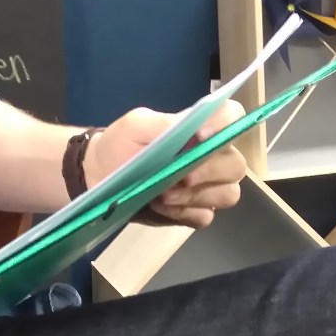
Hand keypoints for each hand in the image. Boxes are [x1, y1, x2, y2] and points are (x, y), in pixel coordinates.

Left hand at [85, 101, 248, 228]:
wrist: (100, 176)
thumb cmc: (120, 145)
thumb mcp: (135, 125)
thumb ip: (166, 123)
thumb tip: (197, 129)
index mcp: (202, 129)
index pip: (233, 118)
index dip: (225, 127)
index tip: (200, 138)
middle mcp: (213, 157)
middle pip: (236, 165)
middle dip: (208, 173)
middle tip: (179, 179)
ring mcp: (207, 187)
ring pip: (227, 194)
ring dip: (195, 197)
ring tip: (163, 195)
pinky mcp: (194, 211)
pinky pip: (206, 216)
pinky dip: (184, 213)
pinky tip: (161, 206)